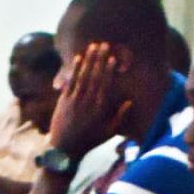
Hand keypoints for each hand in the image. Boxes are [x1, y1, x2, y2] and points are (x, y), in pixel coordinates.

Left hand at [49, 42, 132, 160]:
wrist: (65, 149)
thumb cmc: (90, 141)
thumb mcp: (109, 132)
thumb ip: (120, 116)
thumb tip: (130, 101)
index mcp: (100, 109)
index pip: (106, 85)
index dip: (109, 70)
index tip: (112, 58)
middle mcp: (88, 102)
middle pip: (94, 76)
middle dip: (99, 59)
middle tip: (103, 44)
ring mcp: (74, 100)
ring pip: (82, 76)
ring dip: (88, 59)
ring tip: (92, 46)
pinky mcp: (64, 101)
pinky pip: (70, 81)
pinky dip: (74, 69)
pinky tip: (77, 58)